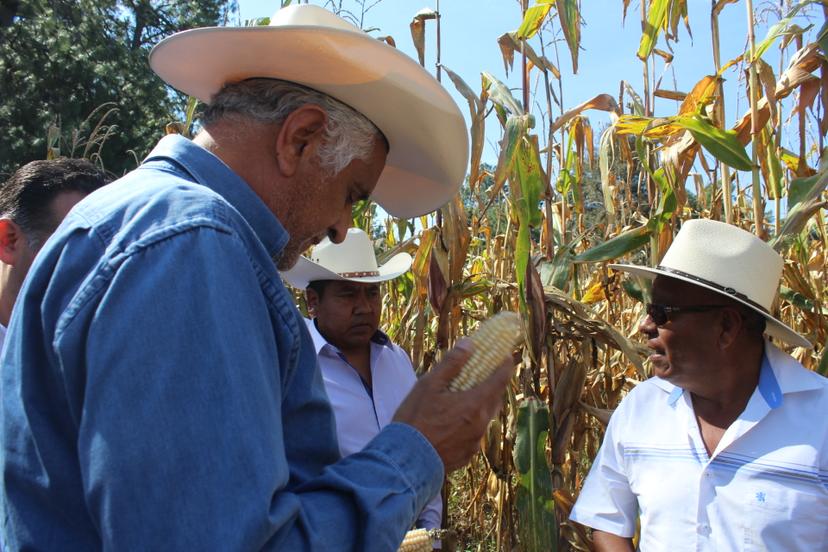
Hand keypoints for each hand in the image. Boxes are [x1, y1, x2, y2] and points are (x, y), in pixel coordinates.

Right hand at [393, 340, 514, 471]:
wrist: (405, 460)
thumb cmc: (415, 419)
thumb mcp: (428, 385)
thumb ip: (451, 364)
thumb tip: (469, 344)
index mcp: (474, 404)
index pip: (500, 380)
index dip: (505, 365)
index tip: (506, 355)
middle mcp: (481, 424)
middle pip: (495, 399)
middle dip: (493, 385)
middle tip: (485, 374)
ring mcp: (475, 442)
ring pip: (485, 418)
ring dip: (480, 405)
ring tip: (466, 398)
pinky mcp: (467, 455)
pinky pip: (474, 434)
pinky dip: (470, 424)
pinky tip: (454, 422)